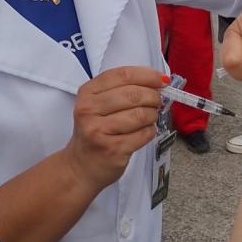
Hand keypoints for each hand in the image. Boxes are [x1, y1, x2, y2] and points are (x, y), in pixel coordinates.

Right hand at [63, 67, 164, 191]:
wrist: (81, 165)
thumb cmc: (95, 132)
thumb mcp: (98, 105)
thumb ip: (122, 90)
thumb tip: (158, 82)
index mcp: (87, 93)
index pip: (122, 75)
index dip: (147, 75)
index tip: (161, 79)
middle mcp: (89, 110)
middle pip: (133, 94)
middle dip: (153, 97)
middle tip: (157, 102)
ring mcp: (99, 131)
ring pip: (141, 114)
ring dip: (152, 115)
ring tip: (149, 118)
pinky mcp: (113, 149)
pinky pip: (144, 134)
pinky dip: (150, 131)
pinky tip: (143, 132)